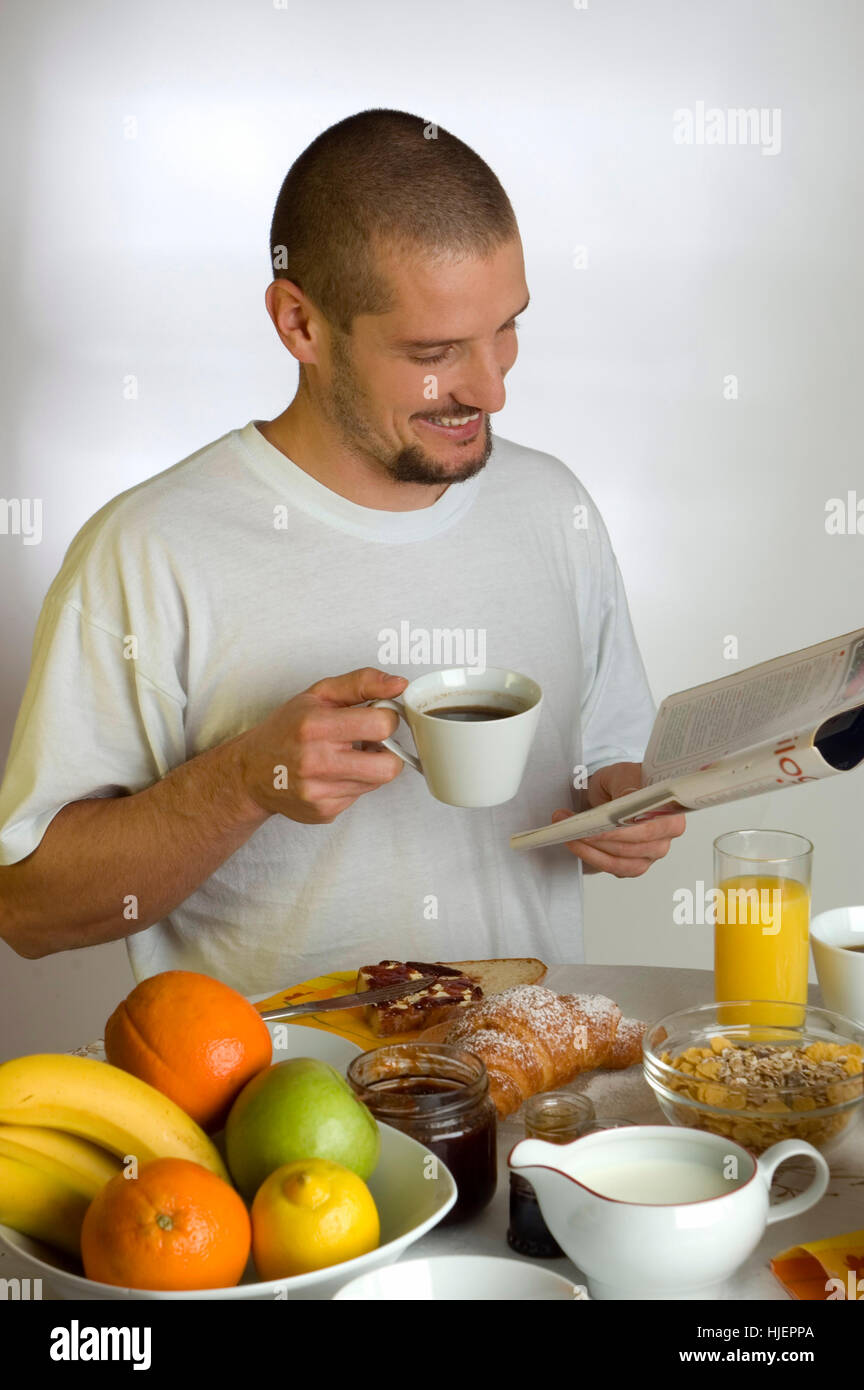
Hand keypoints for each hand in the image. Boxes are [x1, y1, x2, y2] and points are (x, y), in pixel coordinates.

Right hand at [236, 668, 408, 822]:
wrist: (250, 771)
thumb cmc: (287, 728)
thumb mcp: (319, 694)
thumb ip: (362, 683)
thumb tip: (399, 684)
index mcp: (316, 725)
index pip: (382, 725)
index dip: (387, 718)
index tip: (376, 717)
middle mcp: (316, 761)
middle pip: (389, 766)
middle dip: (389, 752)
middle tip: (372, 742)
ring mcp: (319, 791)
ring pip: (376, 782)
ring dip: (370, 767)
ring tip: (347, 756)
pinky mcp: (322, 812)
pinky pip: (358, 797)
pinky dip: (353, 784)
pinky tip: (333, 774)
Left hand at [549, 760, 685, 877]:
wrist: (619, 789)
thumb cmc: (626, 781)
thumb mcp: (624, 774)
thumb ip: (626, 786)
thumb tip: (625, 800)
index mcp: (671, 811)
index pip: (649, 826)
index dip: (623, 829)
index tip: (600, 824)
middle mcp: (666, 835)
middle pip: (632, 846)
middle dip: (599, 838)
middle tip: (573, 828)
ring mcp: (652, 852)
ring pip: (620, 860)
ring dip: (590, 849)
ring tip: (569, 835)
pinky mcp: (636, 864)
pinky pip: (614, 868)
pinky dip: (593, 858)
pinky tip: (578, 846)